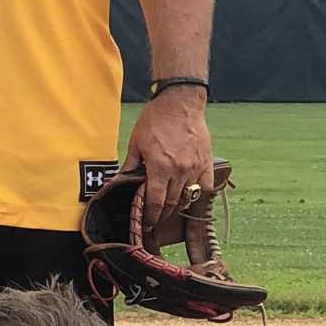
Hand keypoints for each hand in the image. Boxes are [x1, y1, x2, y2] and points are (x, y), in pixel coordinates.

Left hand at [124, 87, 211, 236]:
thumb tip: (119, 181)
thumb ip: (130, 165)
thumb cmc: (155, 119)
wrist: (179, 102)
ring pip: (188, 196)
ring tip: (170, 208)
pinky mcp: (206, 162)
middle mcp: (179, 171)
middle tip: (155, 219)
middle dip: (162, 214)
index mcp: (160, 168)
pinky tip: (191, 195)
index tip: (147, 224)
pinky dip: (199, 193)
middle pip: (172, 203)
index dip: (150, 217)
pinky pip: (206, 186)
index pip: (155, 203)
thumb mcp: (136, 143)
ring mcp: (195, 167)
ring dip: (178, 205)